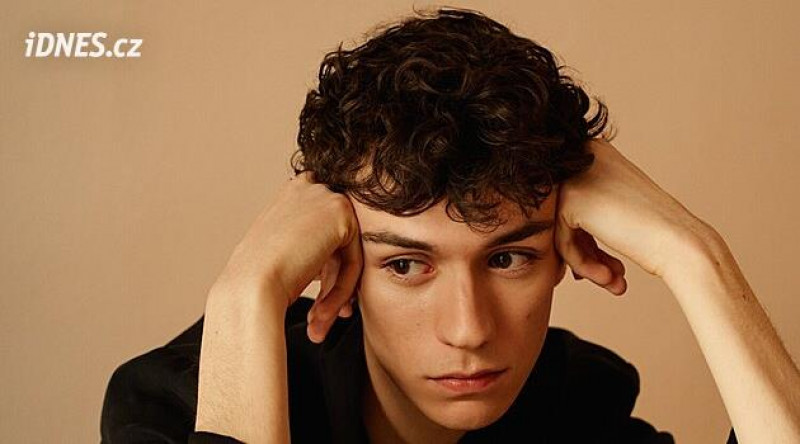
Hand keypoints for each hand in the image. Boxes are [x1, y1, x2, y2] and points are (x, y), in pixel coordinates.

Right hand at [209, 171, 362, 342]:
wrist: (250, 287)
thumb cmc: (256, 279)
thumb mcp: (284, 251)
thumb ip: (311, 243)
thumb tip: (340, 258)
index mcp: (293, 191)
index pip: (325, 231)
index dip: (325, 269)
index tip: (318, 302)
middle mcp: (310, 187)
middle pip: (338, 243)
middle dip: (334, 283)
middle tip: (321, 317)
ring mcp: (326, 197)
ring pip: (348, 254)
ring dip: (336, 293)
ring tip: (318, 323)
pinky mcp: (341, 213)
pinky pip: (355, 259)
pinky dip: (342, 289)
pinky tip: (323, 312)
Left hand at [554, 138, 710, 293]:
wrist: (682, 244)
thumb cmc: (657, 230)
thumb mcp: (615, 206)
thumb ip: (586, 207)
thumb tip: (551, 224)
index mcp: (595, 149)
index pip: (572, 200)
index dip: (586, 236)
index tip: (605, 262)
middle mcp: (584, 155)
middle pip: (564, 214)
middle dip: (584, 250)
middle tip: (609, 275)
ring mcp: (576, 175)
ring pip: (561, 230)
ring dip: (584, 261)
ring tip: (612, 281)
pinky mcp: (571, 199)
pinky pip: (562, 241)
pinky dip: (581, 264)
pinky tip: (609, 277)